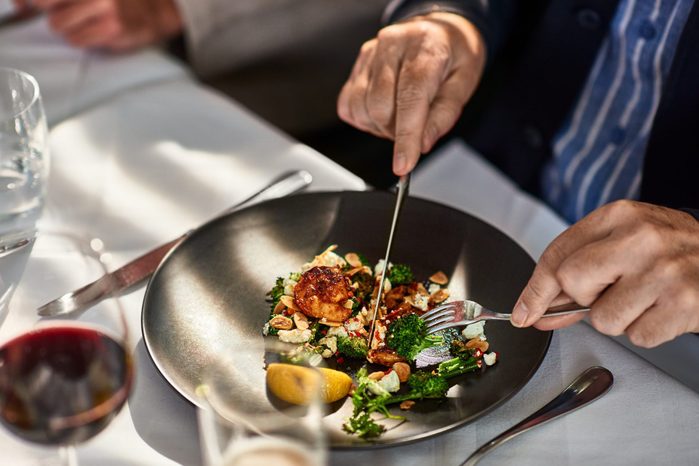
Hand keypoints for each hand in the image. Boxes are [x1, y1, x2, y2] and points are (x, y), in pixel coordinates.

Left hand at [32, 0, 182, 50]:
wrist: (153, 12)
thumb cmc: (114, 1)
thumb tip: (22, 4)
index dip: (31, 1)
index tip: (32, 4)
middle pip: (42, 3)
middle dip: (52, 10)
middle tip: (68, 11)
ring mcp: (103, 5)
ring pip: (57, 24)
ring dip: (68, 27)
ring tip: (86, 23)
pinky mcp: (112, 27)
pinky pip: (76, 40)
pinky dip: (82, 39)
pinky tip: (97, 32)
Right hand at [337, 12, 485, 174]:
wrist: (439, 29)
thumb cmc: (453, 55)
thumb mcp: (464, 83)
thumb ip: (444, 115)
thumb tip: (422, 144)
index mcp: (425, 47)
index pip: (410, 97)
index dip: (405, 137)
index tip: (403, 165)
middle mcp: (392, 45)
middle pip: (380, 106)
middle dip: (396, 131)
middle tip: (415, 128)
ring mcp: (370, 53)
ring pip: (361, 108)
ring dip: (380, 126)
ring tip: (400, 116)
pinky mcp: (357, 64)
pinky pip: (348, 104)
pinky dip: (364, 118)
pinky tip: (383, 111)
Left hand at [511, 200, 698, 346]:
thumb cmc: (671, 250)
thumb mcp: (624, 242)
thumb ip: (579, 271)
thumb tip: (536, 309)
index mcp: (619, 216)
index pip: (557, 255)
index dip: (534, 290)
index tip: (523, 312)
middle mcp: (640, 238)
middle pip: (573, 283)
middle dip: (585, 297)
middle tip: (613, 289)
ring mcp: (663, 271)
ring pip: (603, 319)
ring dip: (619, 318)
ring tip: (645, 297)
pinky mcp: (683, 303)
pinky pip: (637, 337)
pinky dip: (646, 330)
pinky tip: (662, 309)